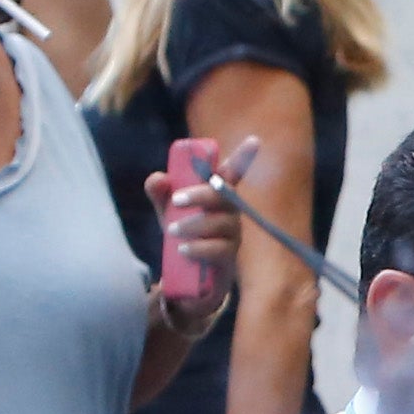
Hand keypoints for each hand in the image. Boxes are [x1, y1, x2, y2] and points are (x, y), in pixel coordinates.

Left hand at [142, 135, 257, 320]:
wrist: (189, 273)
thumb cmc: (183, 231)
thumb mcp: (166, 210)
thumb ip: (160, 192)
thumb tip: (158, 179)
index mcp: (217, 194)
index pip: (232, 173)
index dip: (244, 158)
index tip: (255, 141)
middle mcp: (230, 210)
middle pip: (223, 196)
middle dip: (200, 195)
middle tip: (176, 200)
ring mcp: (233, 234)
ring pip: (220, 223)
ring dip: (194, 225)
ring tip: (172, 232)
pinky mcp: (229, 256)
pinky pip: (218, 249)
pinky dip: (198, 248)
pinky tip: (183, 250)